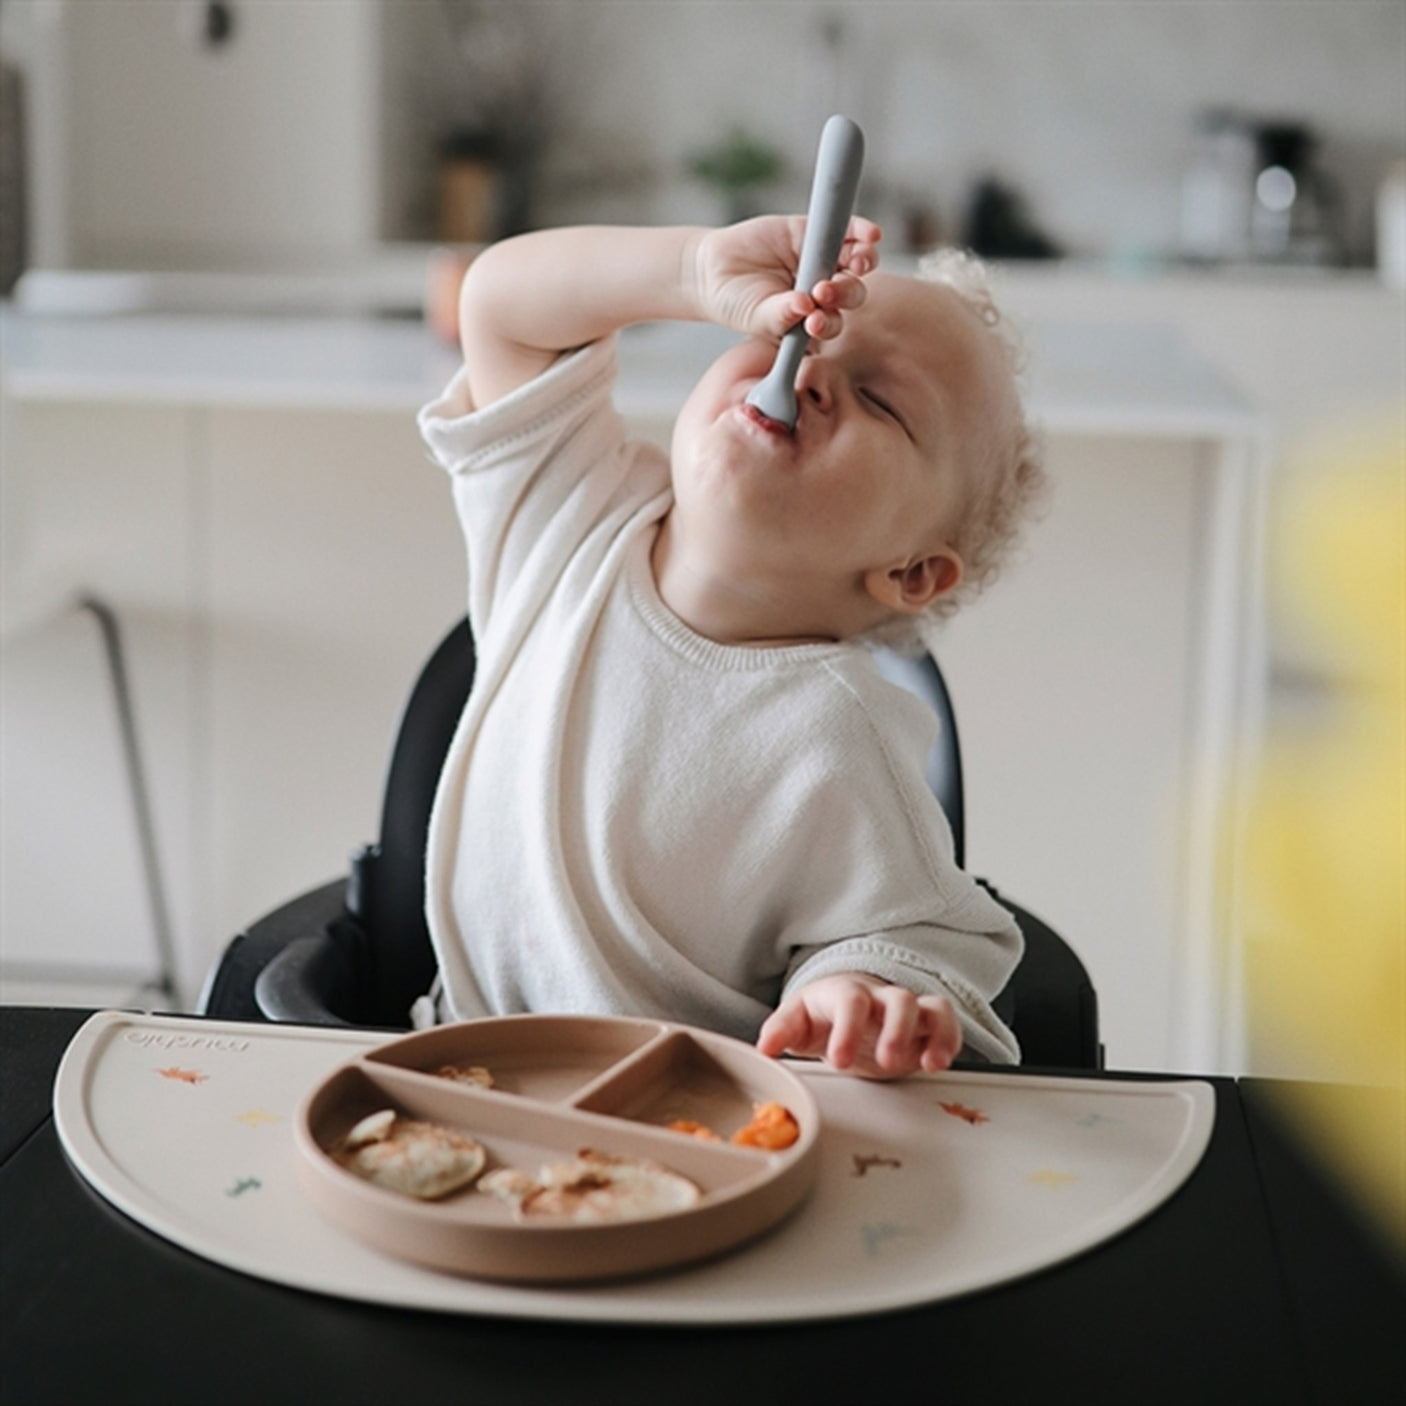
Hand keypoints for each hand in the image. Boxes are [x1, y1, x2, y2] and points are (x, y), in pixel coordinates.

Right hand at [688, 215, 880, 343]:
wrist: (715, 270)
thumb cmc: (736, 302)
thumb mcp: (756, 317)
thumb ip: (781, 316)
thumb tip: (805, 307)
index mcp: (813, 320)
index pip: (832, 323)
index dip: (828, 323)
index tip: (813, 323)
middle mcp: (823, 292)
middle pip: (850, 294)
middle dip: (841, 293)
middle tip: (822, 292)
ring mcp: (823, 261)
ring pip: (856, 263)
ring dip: (862, 262)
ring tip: (856, 263)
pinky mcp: (816, 232)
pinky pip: (848, 231)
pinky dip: (861, 231)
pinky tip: (871, 234)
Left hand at [756, 973, 960, 1077]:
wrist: (844, 1007)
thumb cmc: (821, 1014)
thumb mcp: (798, 1021)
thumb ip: (781, 1031)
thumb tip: (764, 1048)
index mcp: (845, 994)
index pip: (851, 1002)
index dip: (847, 1029)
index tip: (840, 1059)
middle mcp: (879, 998)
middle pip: (898, 999)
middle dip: (896, 1031)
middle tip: (887, 1062)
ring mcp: (903, 1010)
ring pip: (928, 1006)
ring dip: (932, 1034)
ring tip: (930, 1064)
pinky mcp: (924, 1025)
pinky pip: (945, 1020)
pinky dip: (949, 1039)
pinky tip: (939, 1063)